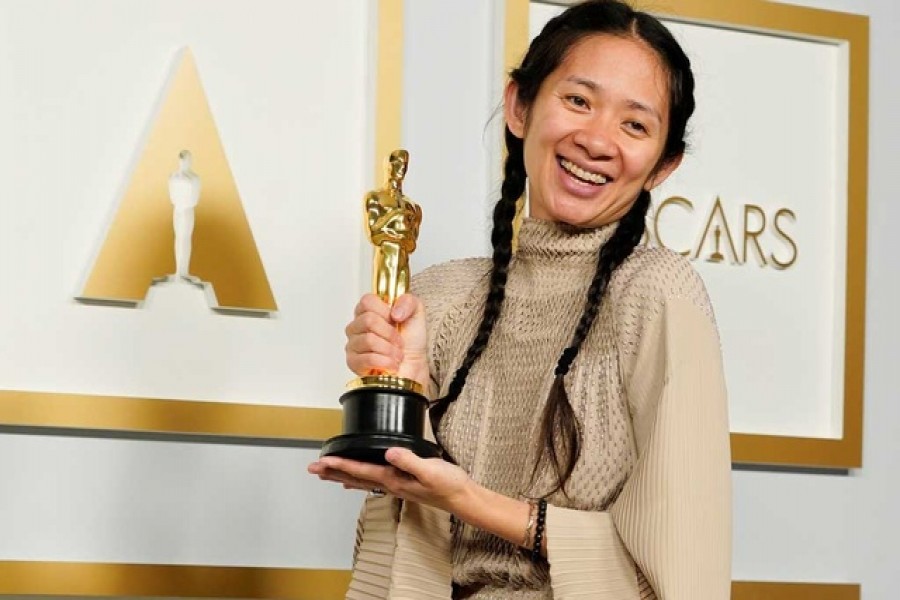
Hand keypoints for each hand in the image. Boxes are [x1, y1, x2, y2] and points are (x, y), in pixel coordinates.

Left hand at [308, 448, 471, 513]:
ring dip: (342, 475)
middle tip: (312, 468)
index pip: (361, 471)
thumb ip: (409, 461)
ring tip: (325, 474)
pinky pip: (372, 480)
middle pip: (355, 477)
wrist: (462, 498)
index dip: (341, 464)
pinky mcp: (402, 482)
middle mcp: (390, 484)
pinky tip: (353, 480)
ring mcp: (395, 485)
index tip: (322, 461)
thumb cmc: (448, 484)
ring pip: (361, 480)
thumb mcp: (430, 470)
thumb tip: (389, 452)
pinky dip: (358, 478)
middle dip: (333, 472)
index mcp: (393, 479)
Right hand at [344, 293, 428, 386]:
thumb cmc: (411, 339)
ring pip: (369, 340)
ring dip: (390, 349)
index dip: (385, 311)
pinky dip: (386, 362)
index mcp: (367, 310)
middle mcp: (356, 326)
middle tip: (399, 341)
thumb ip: (408, 301)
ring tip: (397, 354)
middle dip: (390, 333)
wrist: (414, 363)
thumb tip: (394, 312)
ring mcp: (353, 344)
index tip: (396, 320)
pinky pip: (369, 359)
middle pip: (368, 320)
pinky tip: (392, 364)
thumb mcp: (416, 312)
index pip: (367, 301)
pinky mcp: (353, 363)